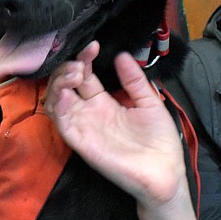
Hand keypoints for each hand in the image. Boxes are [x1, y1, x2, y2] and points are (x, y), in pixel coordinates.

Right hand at [44, 41, 201, 219]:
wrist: (165, 173)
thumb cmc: (159, 141)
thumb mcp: (149, 102)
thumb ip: (134, 80)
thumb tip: (122, 55)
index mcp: (105, 102)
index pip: (84, 75)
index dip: (83, 58)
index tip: (93, 46)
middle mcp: (89, 112)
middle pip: (64, 84)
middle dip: (67, 67)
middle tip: (80, 61)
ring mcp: (83, 126)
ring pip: (55, 100)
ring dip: (59, 83)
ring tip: (75, 72)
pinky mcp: (80, 142)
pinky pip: (60, 122)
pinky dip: (58, 106)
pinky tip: (67, 93)